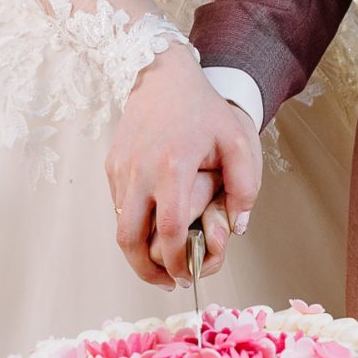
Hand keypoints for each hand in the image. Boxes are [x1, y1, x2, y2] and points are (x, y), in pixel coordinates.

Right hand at [106, 45, 262, 288]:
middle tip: (168, 281)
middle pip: (129, 239)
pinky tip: (154, 227)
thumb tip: (236, 227)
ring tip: (161, 263)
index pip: (167, 229)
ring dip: (137, 252)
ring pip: (119, 226)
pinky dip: (132, 225)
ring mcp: (121, 169)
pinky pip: (118, 207)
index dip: (175, 261)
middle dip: (146, 270)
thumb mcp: (237, 141)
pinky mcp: (111, 166)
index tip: (188, 275)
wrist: (162, 75)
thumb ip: (245, 185)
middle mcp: (140, 171)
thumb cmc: (203, 109)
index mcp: (172, 167)